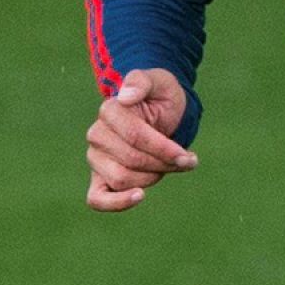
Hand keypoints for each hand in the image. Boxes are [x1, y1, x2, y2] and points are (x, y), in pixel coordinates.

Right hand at [85, 68, 197, 211]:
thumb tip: (125, 97)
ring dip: (153, 178)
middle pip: (132, 161)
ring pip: (122, 179)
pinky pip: (97, 198)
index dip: (165, 149)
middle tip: (187, 160)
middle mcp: (97, 135)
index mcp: (109, 111)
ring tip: (170, 166)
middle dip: (164, 164)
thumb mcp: (159, 81)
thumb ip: (142, 82)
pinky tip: (140, 197)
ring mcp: (95, 158)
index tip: (189, 156)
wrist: (160, 111)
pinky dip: (116, 203)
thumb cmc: (161, 96)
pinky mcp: (99, 177)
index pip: (136, 137)